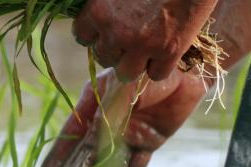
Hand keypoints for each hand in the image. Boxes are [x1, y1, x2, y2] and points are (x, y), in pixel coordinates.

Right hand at [39, 68, 206, 166]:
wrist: (189, 70)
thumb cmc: (150, 71)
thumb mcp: (123, 89)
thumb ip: (108, 115)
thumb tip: (92, 143)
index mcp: (92, 104)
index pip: (71, 134)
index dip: (58, 157)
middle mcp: (106, 122)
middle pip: (86, 155)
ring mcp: (126, 133)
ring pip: (108, 165)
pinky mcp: (147, 142)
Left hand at [72, 0, 218, 81]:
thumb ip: (104, 4)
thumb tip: (97, 20)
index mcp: (98, 10)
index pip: (82, 36)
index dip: (96, 35)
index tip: (108, 30)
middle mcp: (116, 31)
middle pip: (104, 57)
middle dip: (116, 50)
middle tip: (133, 35)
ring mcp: (142, 44)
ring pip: (125, 73)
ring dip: (135, 64)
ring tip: (148, 46)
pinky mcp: (169, 51)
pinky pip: (156, 75)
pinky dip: (162, 66)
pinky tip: (168, 48)